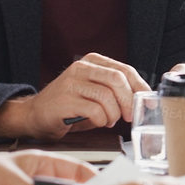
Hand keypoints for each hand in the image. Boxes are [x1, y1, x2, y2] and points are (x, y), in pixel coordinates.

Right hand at [0, 53, 151, 138]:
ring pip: (107, 96)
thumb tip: (142, 100)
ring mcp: (71, 82)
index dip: (140, 87)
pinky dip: (101, 120)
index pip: (125, 70)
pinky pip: (94, 110)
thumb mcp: (94, 92)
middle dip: (129, 101)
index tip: (149, 102)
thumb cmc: (69, 105)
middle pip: (117, 80)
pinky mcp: (64, 99)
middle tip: (130, 116)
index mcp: (92, 62)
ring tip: (109, 120)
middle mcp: (81, 68)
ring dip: (113, 114)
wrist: (35, 114)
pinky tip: (98, 122)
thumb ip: (114, 91)